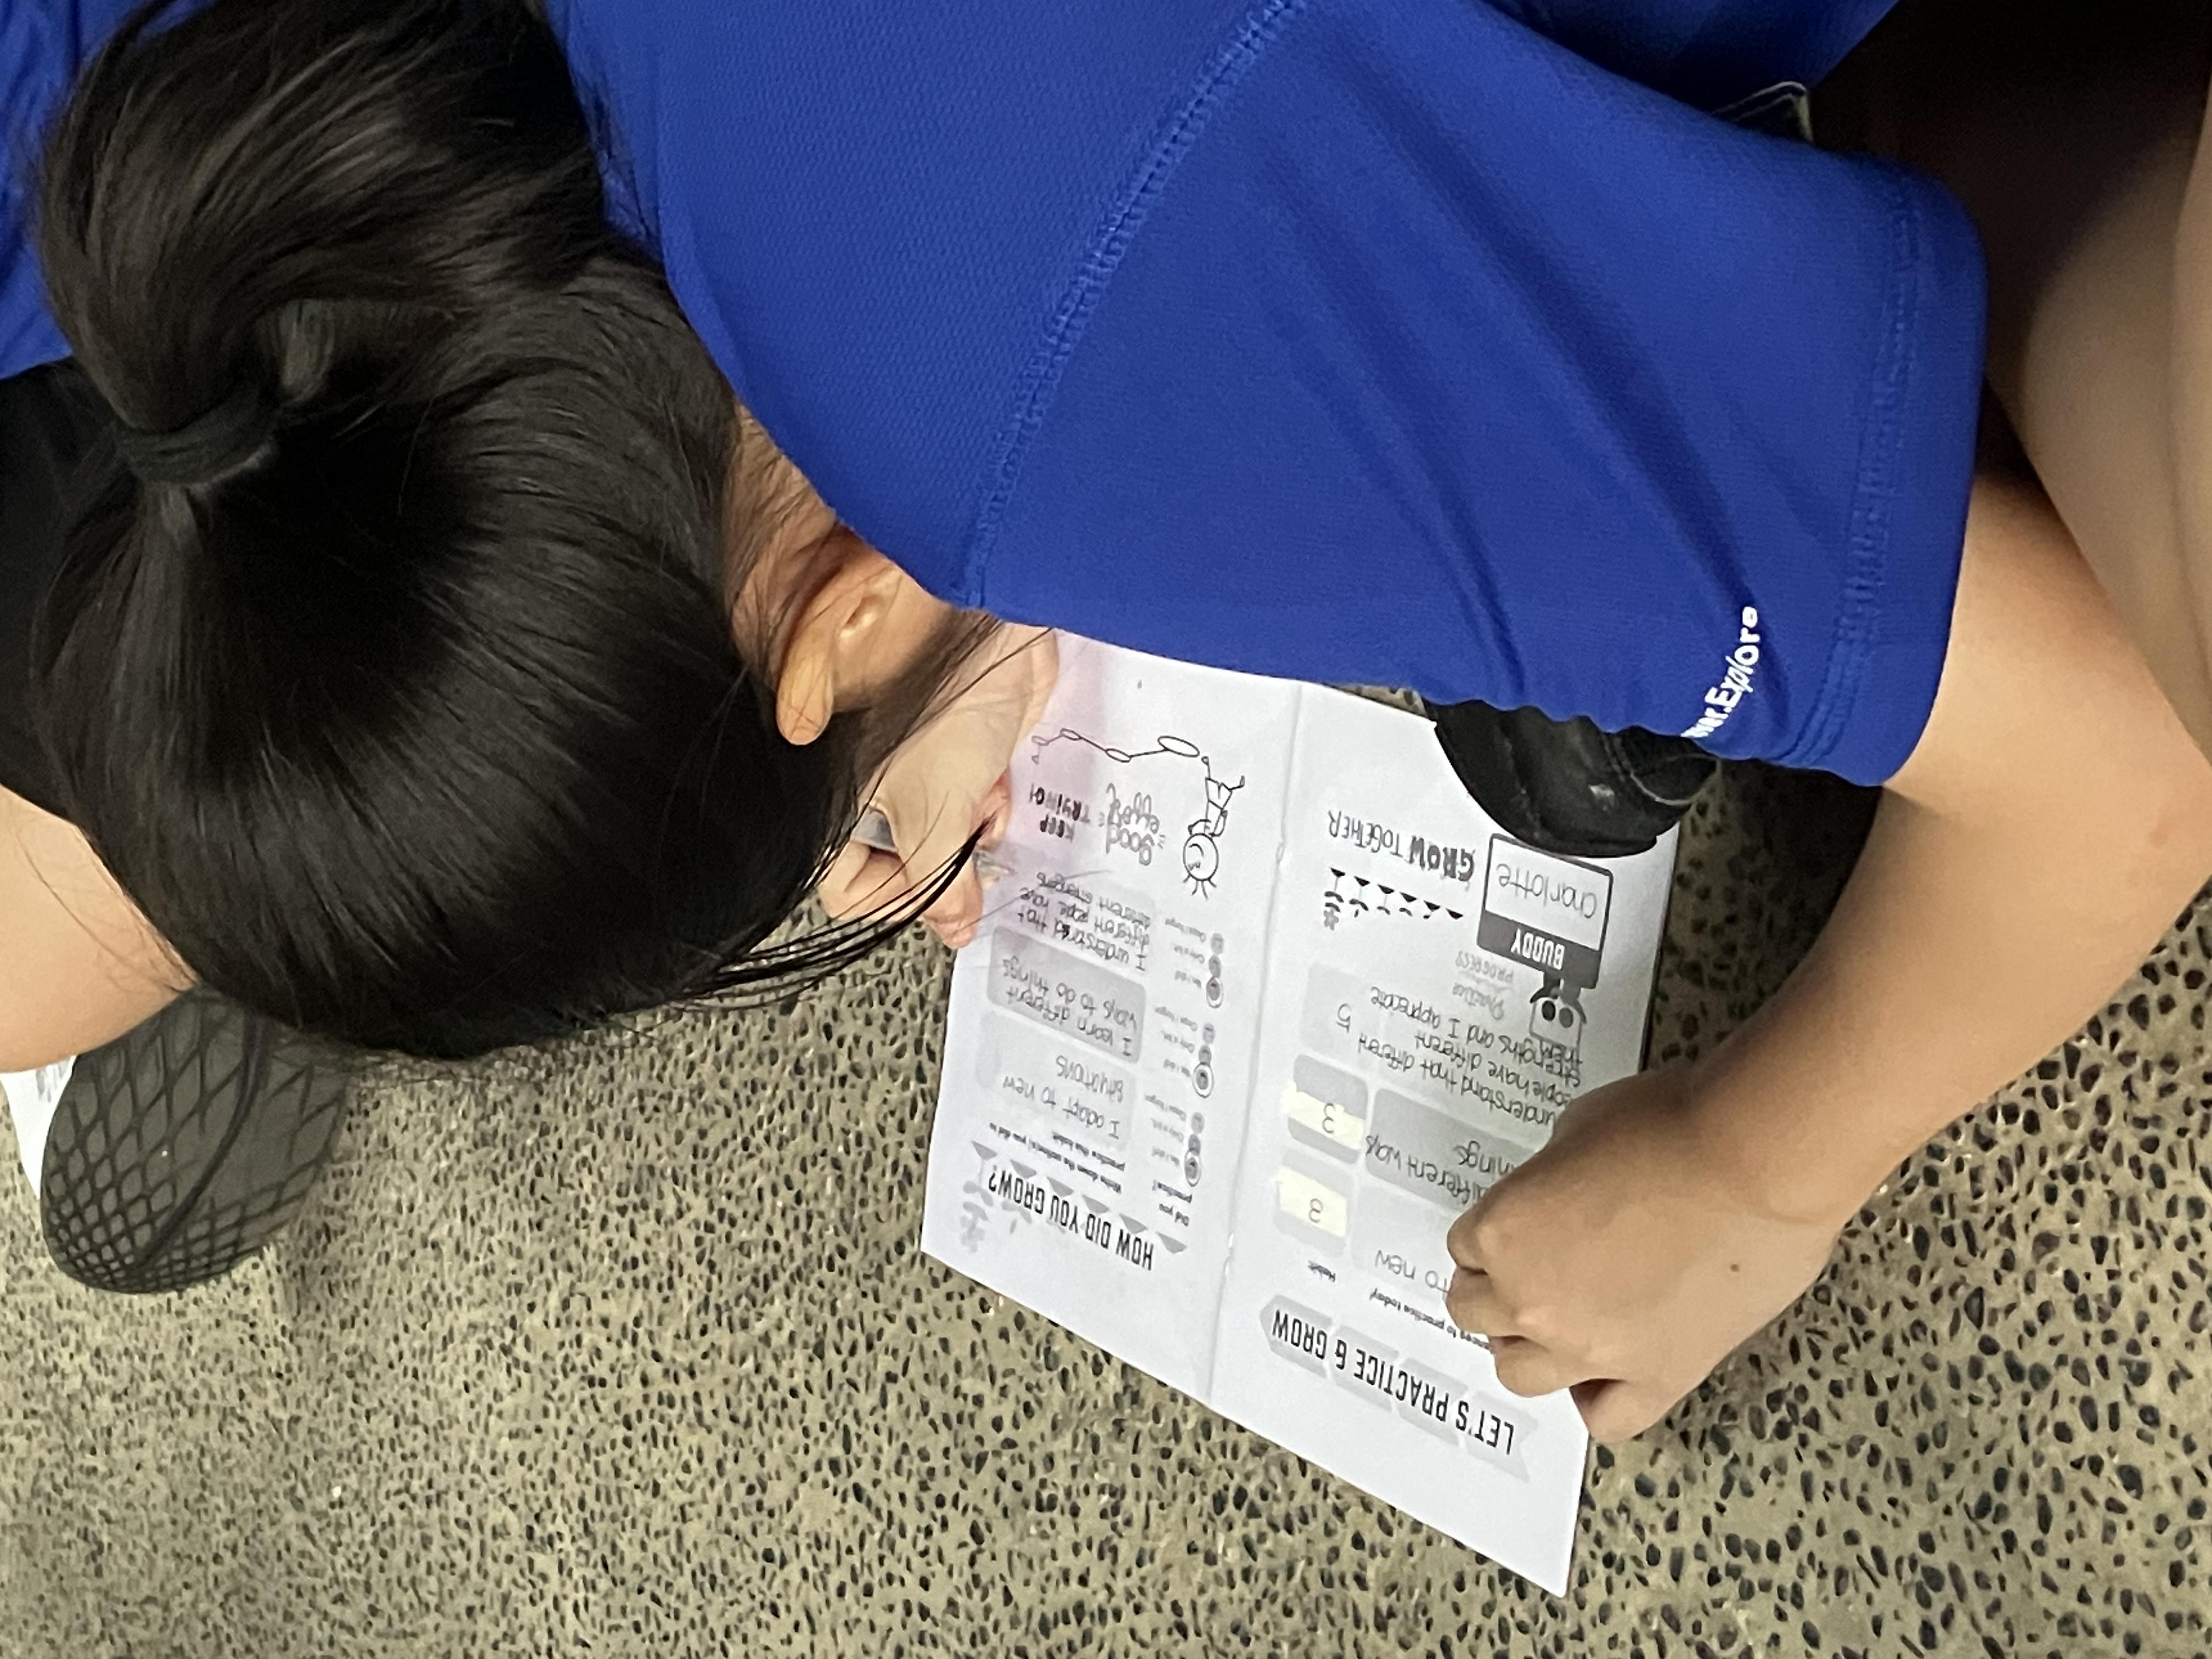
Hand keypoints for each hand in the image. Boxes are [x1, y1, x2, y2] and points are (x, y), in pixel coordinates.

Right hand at [818, 627, 1056, 948]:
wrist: (990, 615)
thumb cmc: (938, 695)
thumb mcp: (935, 810)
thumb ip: (942, 883)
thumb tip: (954, 927)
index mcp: (833, 802)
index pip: (849, 888)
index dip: (899, 900)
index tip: (942, 894)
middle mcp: (863, 782)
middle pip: (905, 860)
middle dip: (948, 860)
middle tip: (970, 843)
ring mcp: (909, 760)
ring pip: (946, 827)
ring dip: (976, 825)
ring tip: (985, 798)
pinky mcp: (953, 738)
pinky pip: (974, 790)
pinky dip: (994, 794)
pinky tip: (1001, 779)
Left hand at [1444, 1065, 1846, 1440]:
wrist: (1757, 1161)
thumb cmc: (1672, 1126)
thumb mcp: (1578, 1126)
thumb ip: (1550, 1174)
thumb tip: (1561, 1190)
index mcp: (1504, 1232)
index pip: (1465, 1247)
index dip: (1494, 1233)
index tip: (1521, 1225)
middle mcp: (1535, 1301)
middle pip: (1478, 1313)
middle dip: (1497, 1289)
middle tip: (1532, 1269)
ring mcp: (1596, 1349)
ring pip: (1521, 1373)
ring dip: (1530, 1347)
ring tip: (1560, 1320)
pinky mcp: (1663, 1375)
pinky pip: (1608, 1418)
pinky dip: (1597, 1399)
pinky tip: (1607, 1372)